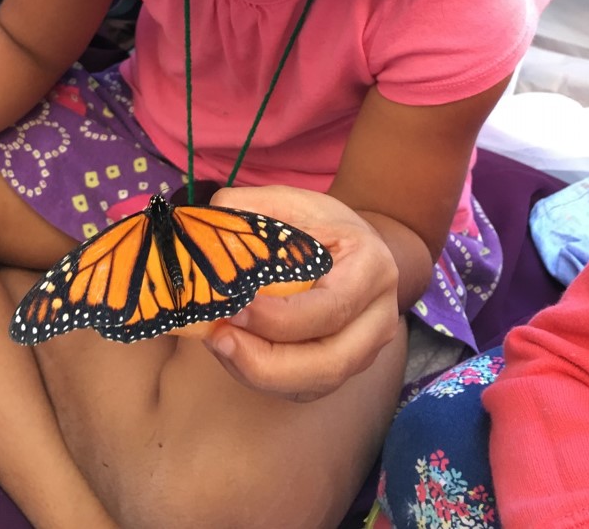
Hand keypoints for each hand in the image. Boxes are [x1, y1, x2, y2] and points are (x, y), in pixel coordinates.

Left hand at [204, 185, 399, 401]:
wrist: (352, 244)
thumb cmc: (319, 223)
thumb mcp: (290, 202)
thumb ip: (249, 207)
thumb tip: (210, 223)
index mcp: (371, 268)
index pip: (331, 309)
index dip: (280, 318)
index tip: (235, 307)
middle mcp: (378, 318)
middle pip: (329, 363)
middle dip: (266, 361)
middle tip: (218, 337)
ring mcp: (364, 350)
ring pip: (315, 384)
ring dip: (259, 372)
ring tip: (219, 343)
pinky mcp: (342, 369)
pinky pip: (302, 388)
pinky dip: (263, 377)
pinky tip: (233, 352)